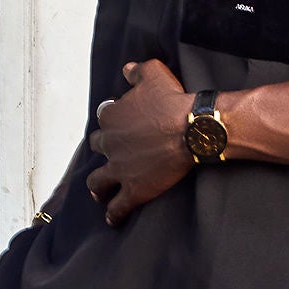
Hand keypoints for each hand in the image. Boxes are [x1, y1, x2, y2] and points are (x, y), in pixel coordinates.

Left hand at [85, 58, 193, 226]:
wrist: (191, 129)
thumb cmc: (173, 101)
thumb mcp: (154, 74)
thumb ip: (137, 71)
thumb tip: (127, 69)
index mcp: (112, 117)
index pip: (104, 119)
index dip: (112, 121)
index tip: (118, 124)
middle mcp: (110, 143)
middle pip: (98, 147)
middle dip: (103, 150)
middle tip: (110, 154)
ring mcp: (120, 168)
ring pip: (98, 182)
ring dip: (97, 187)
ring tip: (99, 192)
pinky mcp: (134, 189)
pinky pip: (118, 206)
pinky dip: (114, 213)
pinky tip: (113, 219)